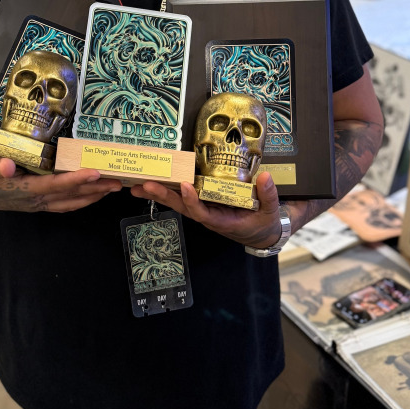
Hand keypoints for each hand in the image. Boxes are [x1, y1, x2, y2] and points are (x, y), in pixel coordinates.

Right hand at [0, 154, 121, 213]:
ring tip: (112, 188)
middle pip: (70, 196)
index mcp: (26, 190)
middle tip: (117, 182)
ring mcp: (39, 204)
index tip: (95, 173)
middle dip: (95, 189)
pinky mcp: (39, 204)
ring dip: (93, 196)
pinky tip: (93, 194)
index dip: (76, 180)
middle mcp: (36, 200)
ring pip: (71, 202)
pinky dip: (82, 200)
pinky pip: (65, 204)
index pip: (56, 185)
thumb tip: (7, 165)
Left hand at [130, 171, 282, 247]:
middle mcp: (208, 216)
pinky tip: (152, 182)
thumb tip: (266, 177)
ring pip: (178, 202)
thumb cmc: (264, 222)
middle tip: (146, 185)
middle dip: (163, 196)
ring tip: (138, 185)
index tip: (186, 187)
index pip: (203, 213)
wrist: (262, 231)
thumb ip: (268, 196)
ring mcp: (204, 209)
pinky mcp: (202, 202)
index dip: (193, 201)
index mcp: (222, 222)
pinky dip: (167, 189)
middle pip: (182, 207)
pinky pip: (182, 196)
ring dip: (158, 194)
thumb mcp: (271, 212)